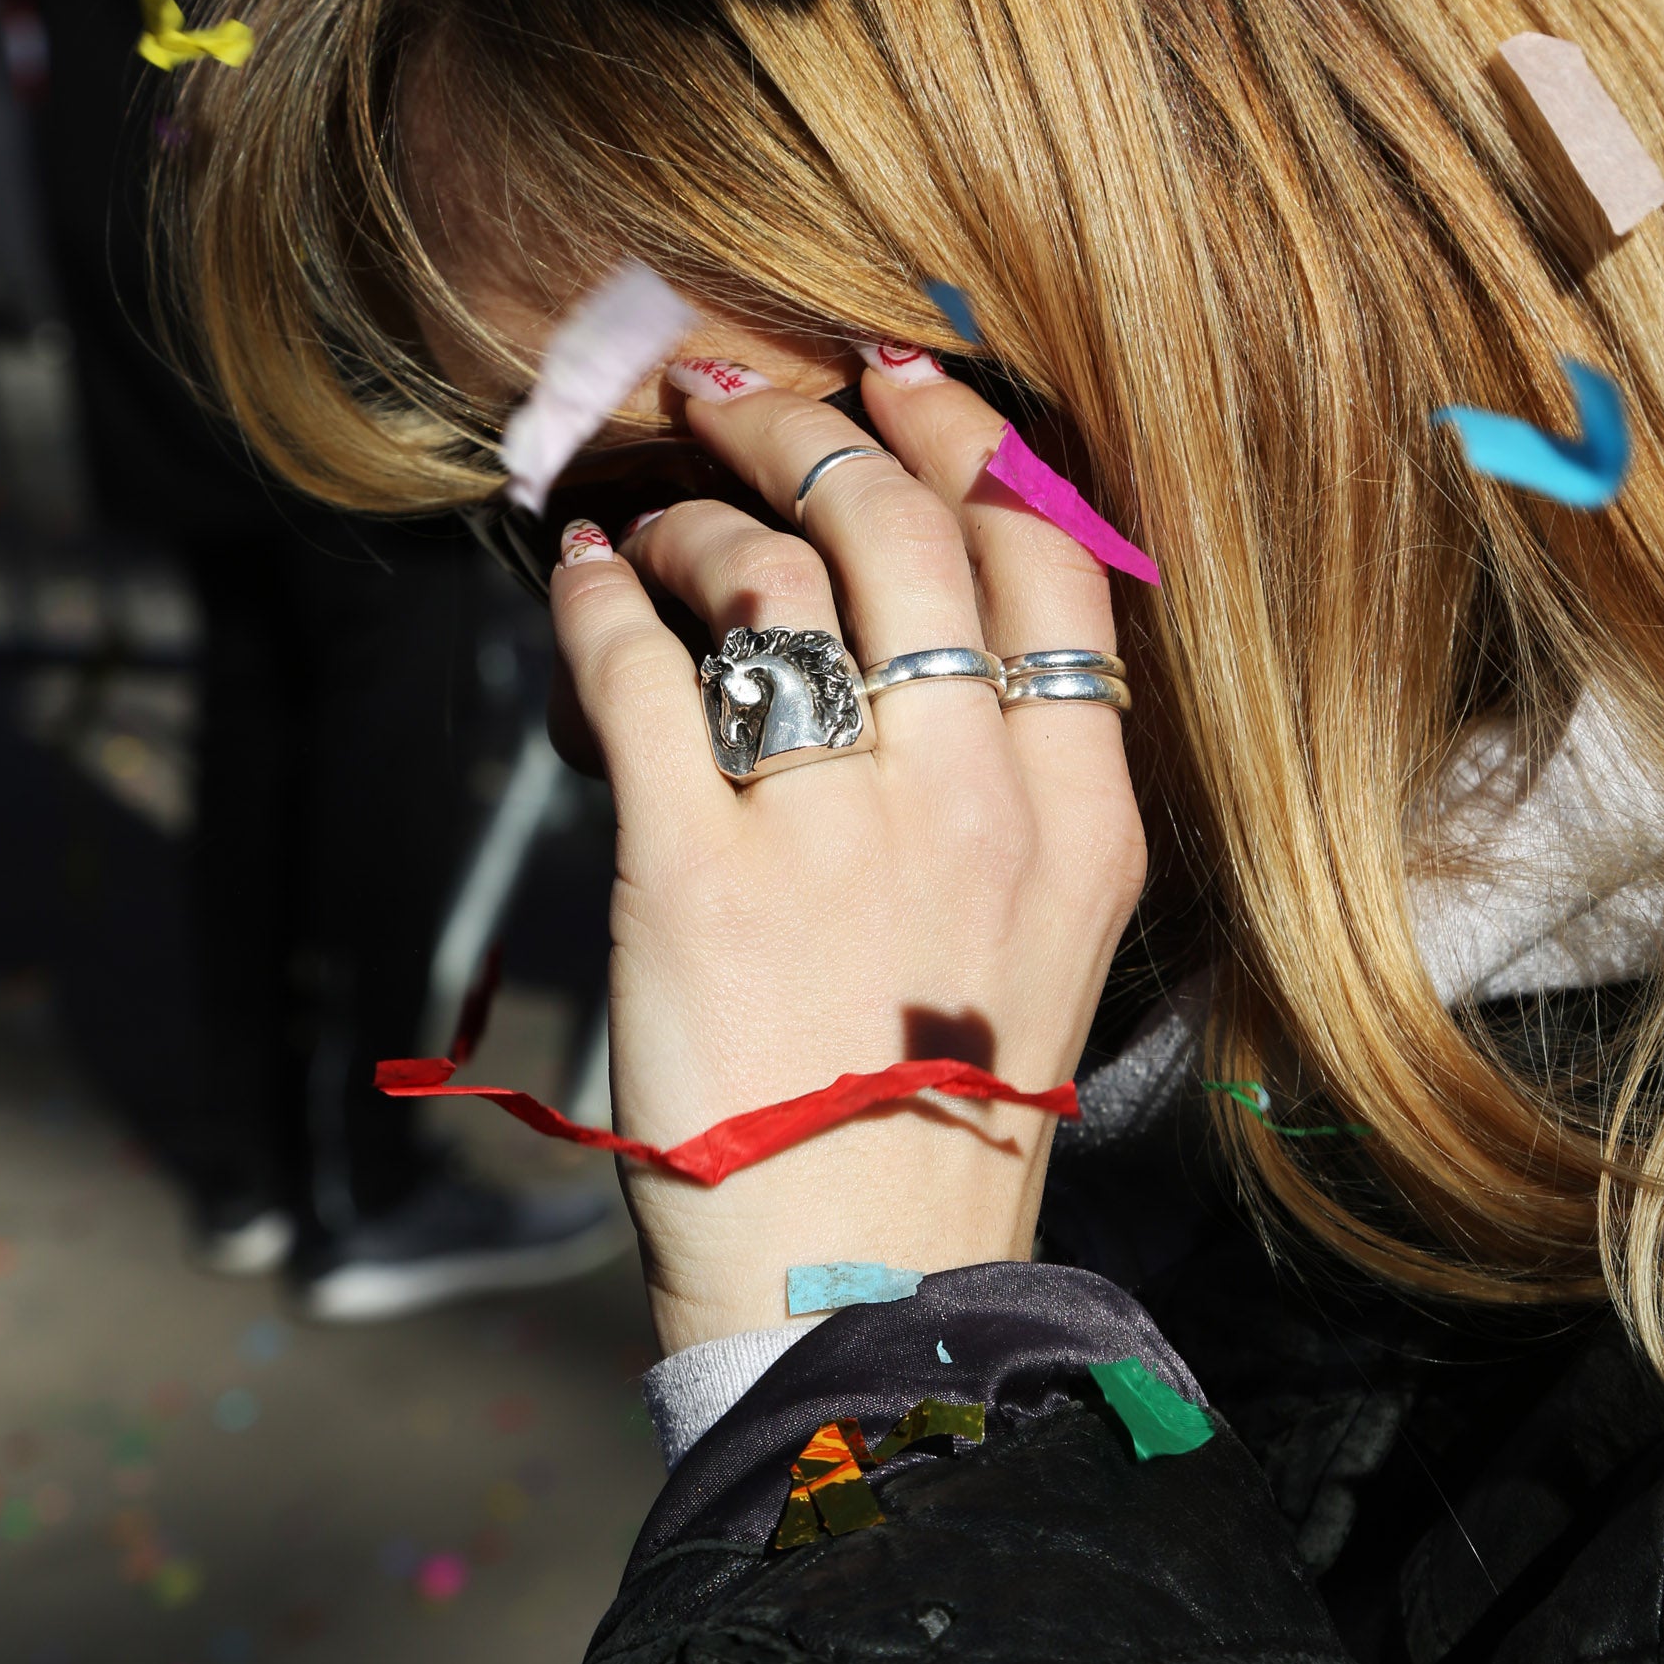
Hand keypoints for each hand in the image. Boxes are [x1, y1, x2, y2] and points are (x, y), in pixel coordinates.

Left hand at [548, 354, 1146, 1352]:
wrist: (857, 1280)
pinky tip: (586, 577)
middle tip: (744, 398)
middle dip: (813, 427)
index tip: (904, 382)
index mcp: (1078, 817)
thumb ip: (1015, 776)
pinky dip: (601, 601)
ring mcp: (839, 838)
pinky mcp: (696, 878)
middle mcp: (976, 805)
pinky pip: (643, 673)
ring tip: (665, 528)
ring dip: (704, 521)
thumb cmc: (940, 1102)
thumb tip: (905, 617)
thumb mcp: (1044, 931)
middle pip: (904, 533)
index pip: (1048, 561)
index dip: (970, 443)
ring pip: (773, 580)